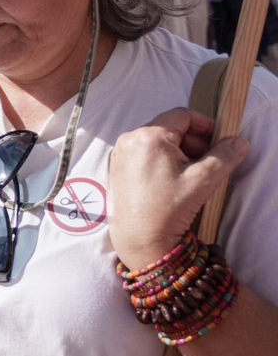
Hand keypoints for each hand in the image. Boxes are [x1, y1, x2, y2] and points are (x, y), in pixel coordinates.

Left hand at [109, 107, 249, 270]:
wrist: (140, 239)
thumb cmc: (169, 208)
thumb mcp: (203, 180)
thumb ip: (224, 156)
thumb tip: (238, 141)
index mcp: (149, 136)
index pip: (182, 115)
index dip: (205, 125)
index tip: (220, 140)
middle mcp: (130, 139)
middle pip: (169, 127)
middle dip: (194, 140)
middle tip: (211, 160)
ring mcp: (121, 153)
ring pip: (157, 140)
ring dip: (180, 150)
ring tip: (194, 173)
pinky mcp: (118, 167)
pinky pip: (144, 152)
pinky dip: (163, 159)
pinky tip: (174, 180)